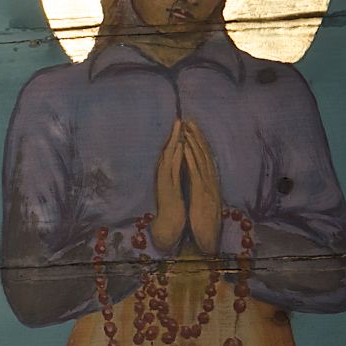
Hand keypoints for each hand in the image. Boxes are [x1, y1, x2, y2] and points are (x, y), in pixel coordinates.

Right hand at [153, 119, 184, 251]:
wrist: (168, 226)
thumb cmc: (174, 208)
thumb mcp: (176, 189)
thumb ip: (176, 177)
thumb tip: (179, 166)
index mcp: (168, 176)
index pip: (171, 153)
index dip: (175, 138)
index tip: (182, 125)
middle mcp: (164, 176)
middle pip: (167, 151)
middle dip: (173, 135)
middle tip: (178, 119)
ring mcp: (164, 182)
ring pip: (168, 157)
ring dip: (173, 141)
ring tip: (178, 127)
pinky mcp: (167, 188)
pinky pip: (172, 169)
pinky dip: (176, 156)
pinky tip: (179, 146)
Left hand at [183, 119, 221, 254]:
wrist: (209, 239)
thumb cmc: (203, 224)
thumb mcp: (202, 203)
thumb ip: (200, 191)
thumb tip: (198, 182)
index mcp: (210, 183)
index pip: (205, 158)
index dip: (199, 143)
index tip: (192, 129)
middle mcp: (211, 182)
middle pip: (205, 155)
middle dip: (197, 136)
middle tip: (189, 120)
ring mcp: (208, 187)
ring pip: (201, 160)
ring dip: (194, 143)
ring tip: (187, 128)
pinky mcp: (202, 194)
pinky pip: (196, 173)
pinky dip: (192, 159)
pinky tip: (186, 148)